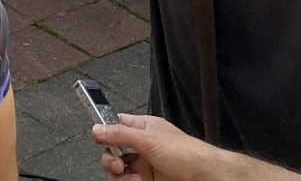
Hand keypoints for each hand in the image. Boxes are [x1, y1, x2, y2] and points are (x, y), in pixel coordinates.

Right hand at [93, 114, 225, 180]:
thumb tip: (98, 128)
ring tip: (134, 178)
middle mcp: (142, 146)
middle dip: (111, 159)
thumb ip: (121, 134)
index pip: (117, 124)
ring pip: (118, 171)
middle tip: (118, 164)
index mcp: (144, 128)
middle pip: (112, 151)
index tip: (97, 136)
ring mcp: (144, 166)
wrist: (203, 177)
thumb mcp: (149, 139)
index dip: (106, 130)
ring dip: (121, 176)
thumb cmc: (187, 153)